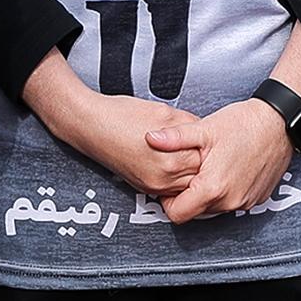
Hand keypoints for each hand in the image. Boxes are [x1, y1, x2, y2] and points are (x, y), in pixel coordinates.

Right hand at [59, 92, 203, 197]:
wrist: (91, 125)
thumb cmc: (121, 116)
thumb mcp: (164, 112)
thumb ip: (188, 125)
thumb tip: (202, 131)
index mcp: (171, 159)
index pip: (205, 158)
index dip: (208, 145)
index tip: (209, 137)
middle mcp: (162, 178)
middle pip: (198, 174)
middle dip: (201, 159)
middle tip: (203, 145)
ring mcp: (152, 186)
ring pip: (186, 184)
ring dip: (190, 170)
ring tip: (187, 151)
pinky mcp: (143, 187)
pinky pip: (170, 187)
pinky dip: (176, 176)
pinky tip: (173, 160)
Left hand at [146, 98, 293, 222]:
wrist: (280, 123)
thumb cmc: (244, 124)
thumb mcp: (205, 129)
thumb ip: (174, 138)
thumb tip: (150, 139)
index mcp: (212, 187)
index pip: (177, 214)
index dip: (169, 200)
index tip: (171, 184)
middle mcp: (230, 201)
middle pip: (195, 212)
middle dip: (188, 195)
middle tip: (190, 171)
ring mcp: (245, 202)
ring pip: (214, 209)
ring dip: (208, 193)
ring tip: (209, 167)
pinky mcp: (257, 199)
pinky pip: (233, 203)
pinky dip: (226, 191)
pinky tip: (227, 169)